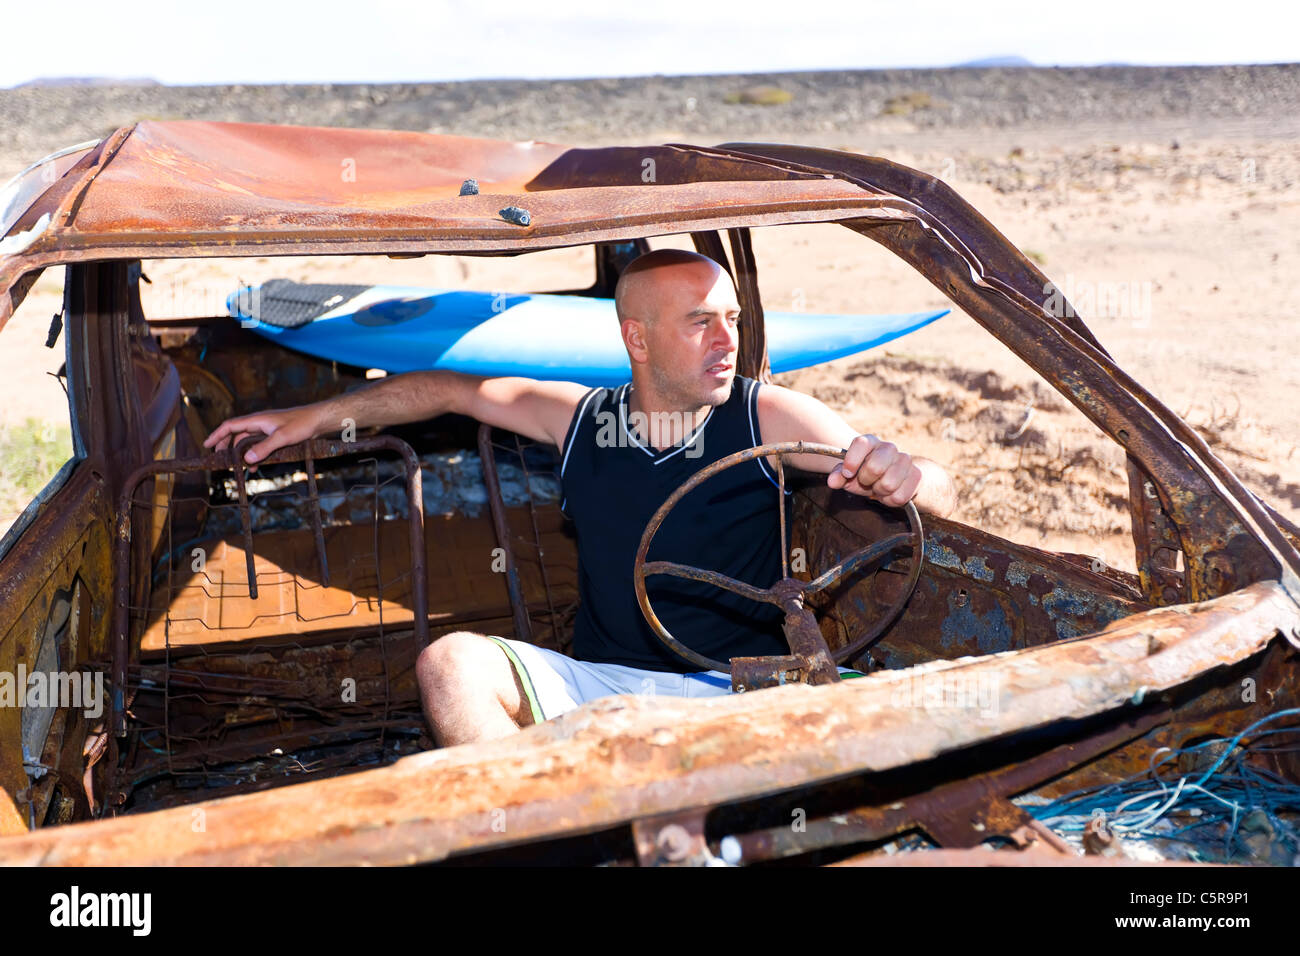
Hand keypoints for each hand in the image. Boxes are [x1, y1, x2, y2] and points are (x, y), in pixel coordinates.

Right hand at [203, 405, 324, 465]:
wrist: (318, 420)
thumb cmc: (302, 424)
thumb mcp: (282, 437)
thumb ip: (264, 448)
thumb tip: (246, 459)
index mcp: (257, 420)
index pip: (230, 425)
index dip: (217, 435)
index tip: (206, 445)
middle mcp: (259, 423)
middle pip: (236, 433)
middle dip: (226, 446)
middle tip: (220, 459)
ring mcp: (267, 429)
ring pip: (247, 440)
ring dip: (242, 453)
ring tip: (240, 466)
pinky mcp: (275, 434)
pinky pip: (259, 444)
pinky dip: (254, 454)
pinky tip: (256, 464)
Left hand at [826, 434, 921, 507]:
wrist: (894, 480)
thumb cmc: (867, 475)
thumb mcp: (850, 475)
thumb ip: (839, 476)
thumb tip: (832, 481)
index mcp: (870, 442)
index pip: (861, 443)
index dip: (852, 461)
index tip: (848, 474)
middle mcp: (889, 447)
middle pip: (875, 467)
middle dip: (866, 481)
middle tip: (867, 482)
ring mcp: (905, 460)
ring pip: (888, 484)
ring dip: (880, 492)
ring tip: (879, 487)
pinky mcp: (916, 475)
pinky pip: (899, 496)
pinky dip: (891, 500)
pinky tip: (890, 493)